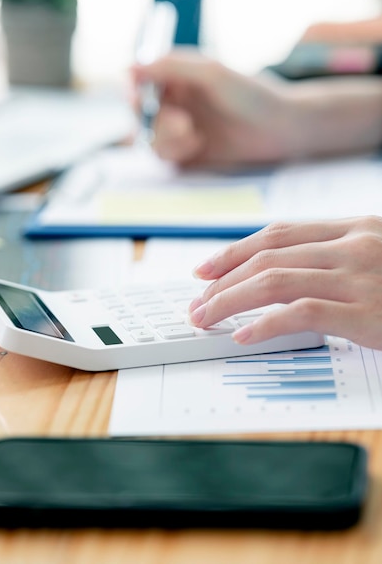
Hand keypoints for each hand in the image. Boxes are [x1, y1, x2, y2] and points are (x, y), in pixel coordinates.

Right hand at [132, 49, 294, 167]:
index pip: (139, 81)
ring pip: (150, 136)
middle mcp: (175, 101)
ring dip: (167, 137)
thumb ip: (170, 67)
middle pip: (140, 112)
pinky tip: (199, 146)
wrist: (281, 129)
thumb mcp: (211, 73)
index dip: (133, 90)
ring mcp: (180, 129)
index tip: (137, 98)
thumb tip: (130, 66)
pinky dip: (176, 152)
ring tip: (194, 135)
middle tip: (182, 122)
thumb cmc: (252, 95)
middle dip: (156, 119)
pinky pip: (165, 156)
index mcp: (177, 76)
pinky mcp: (188, 155)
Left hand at [188, 216, 381, 349]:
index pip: (280, 234)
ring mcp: (359, 278)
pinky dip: (266, 324)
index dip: (236, 251)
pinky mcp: (365, 313)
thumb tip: (280, 274)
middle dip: (224, 280)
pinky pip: (302, 313)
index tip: (207, 268)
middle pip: (269, 257)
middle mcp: (354, 246)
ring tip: (207, 317)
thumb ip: (335, 257)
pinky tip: (244, 334)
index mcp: (356, 229)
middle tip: (199, 301)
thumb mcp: (378, 257)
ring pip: (275, 281)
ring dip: (230, 301)